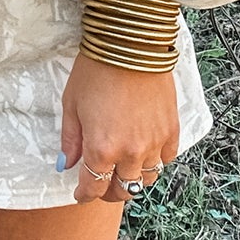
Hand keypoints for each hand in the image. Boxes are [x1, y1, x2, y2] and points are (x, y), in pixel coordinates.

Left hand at [60, 52, 179, 204]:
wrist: (131, 44)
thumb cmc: (96, 69)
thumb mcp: (72, 104)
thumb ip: (71, 139)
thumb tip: (67, 164)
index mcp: (101, 148)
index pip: (93, 188)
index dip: (84, 195)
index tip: (80, 194)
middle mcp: (130, 152)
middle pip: (123, 190)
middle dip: (109, 192)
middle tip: (101, 186)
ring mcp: (154, 143)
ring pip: (146, 179)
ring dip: (133, 179)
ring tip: (124, 171)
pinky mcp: (171, 130)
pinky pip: (166, 159)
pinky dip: (155, 161)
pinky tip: (145, 153)